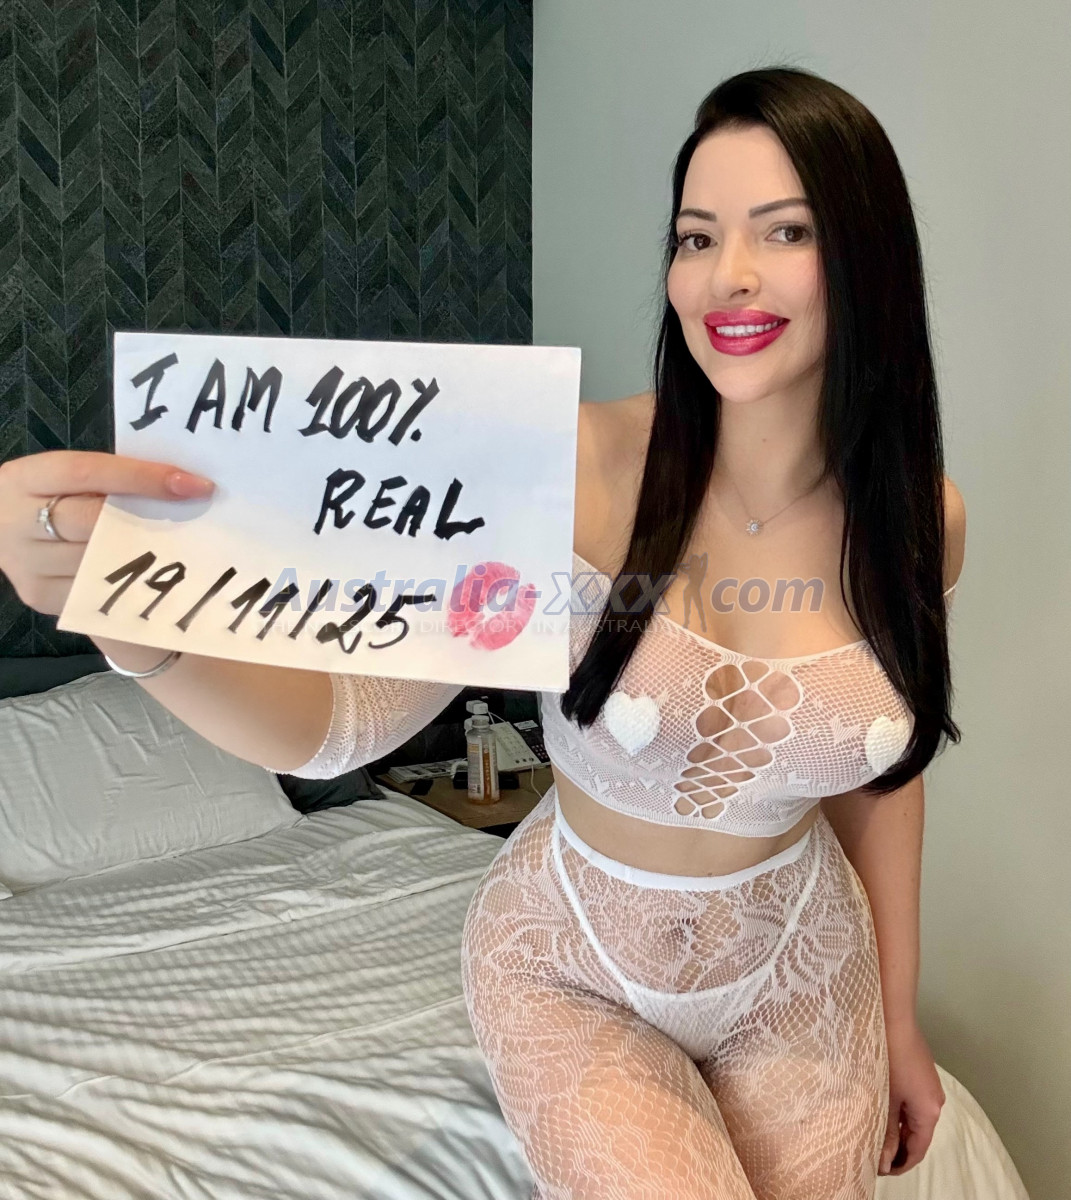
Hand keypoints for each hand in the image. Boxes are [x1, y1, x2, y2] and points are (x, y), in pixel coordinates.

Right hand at [0, 450, 214, 616]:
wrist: (18, 537)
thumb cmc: (59, 500)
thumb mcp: (72, 482)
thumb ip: (112, 480)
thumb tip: (182, 483)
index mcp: (23, 478)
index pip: (87, 472)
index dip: (142, 477)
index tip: (193, 485)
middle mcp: (13, 521)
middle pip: (91, 519)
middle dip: (149, 519)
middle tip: (196, 520)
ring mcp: (24, 563)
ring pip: (97, 558)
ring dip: (147, 554)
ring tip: (184, 547)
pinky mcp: (40, 594)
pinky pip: (96, 588)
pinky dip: (131, 581)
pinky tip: (159, 574)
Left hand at [880, 1020, 945, 1176]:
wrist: (893, 1018)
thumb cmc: (888, 1056)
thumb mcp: (884, 1097)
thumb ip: (884, 1130)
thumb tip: (883, 1160)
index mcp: (929, 1110)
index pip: (919, 1149)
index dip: (901, 1164)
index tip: (881, 1170)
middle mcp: (934, 1100)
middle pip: (918, 1134)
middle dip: (897, 1148)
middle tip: (873, 1154)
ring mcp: (927, 1085)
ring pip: (913, 1118)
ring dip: (896, 1129)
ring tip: (873, 1135)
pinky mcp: (919, 1073)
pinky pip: (911, 1102)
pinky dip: (897, 1112)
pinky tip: (878, 1110)